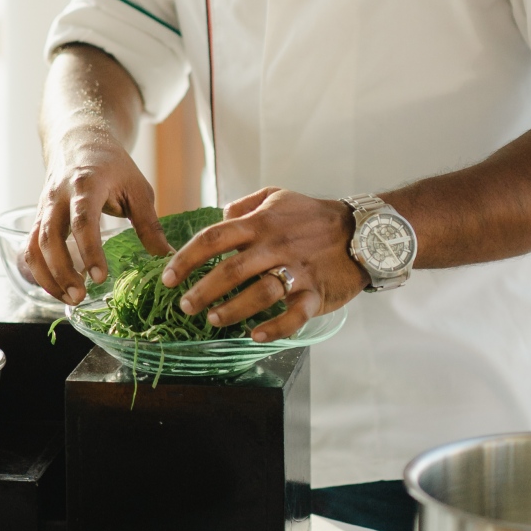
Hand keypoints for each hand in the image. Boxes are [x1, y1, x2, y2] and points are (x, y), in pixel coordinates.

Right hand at [23, 124, 169, 303]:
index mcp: (86, 184)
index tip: (100, 277)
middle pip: (50, 236)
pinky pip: (30, 247)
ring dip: (47, 276)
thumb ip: (150, 223)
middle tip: (80, 296)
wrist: (79, 141)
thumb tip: (167, 256)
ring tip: (70, 299)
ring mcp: (44, 207)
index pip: (82, 220)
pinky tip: (57, 289)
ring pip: (34, 245)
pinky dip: (39, 271)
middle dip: (62, 271)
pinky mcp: (38, 218)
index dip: (89, 250)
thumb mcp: (137, 188)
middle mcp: (58, 196)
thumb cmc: (113, 166)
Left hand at [161, 187, 366, 340]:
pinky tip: (254, 335)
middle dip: (202, 291)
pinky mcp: (316, 293)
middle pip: (231, 270)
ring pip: (260, 293)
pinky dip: (274, 327)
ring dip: (232, 309)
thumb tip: (221, 213)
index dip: (186, 259)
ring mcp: (297, 271)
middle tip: (184, 306)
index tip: (168, 277)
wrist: (362, 231)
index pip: (214, 238)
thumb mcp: (278, 195)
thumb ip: (246, 203)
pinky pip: (294, 314)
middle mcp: (275, 246)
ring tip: (213, 320)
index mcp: (261, 223)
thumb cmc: (314, 215)